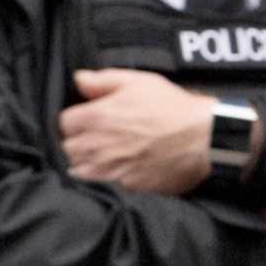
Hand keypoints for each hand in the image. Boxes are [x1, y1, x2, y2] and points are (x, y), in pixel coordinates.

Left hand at [59, 69, 214, 194]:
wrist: (202, 139)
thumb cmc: (172, 107)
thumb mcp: (139, 82)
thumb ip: (103, 80)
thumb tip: (79, 79)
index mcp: (96, 117)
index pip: (64, 122)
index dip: (77, 118)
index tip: (89, 118)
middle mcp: (96, 145)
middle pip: (68, 147)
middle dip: (78, 141)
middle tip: (96, 137)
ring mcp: (109, 168)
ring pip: (78, 169)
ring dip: (86, 162)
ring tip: (103, 156)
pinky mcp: (123, 186)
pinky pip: (100, 184)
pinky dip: (103, 178)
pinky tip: (116, 170)